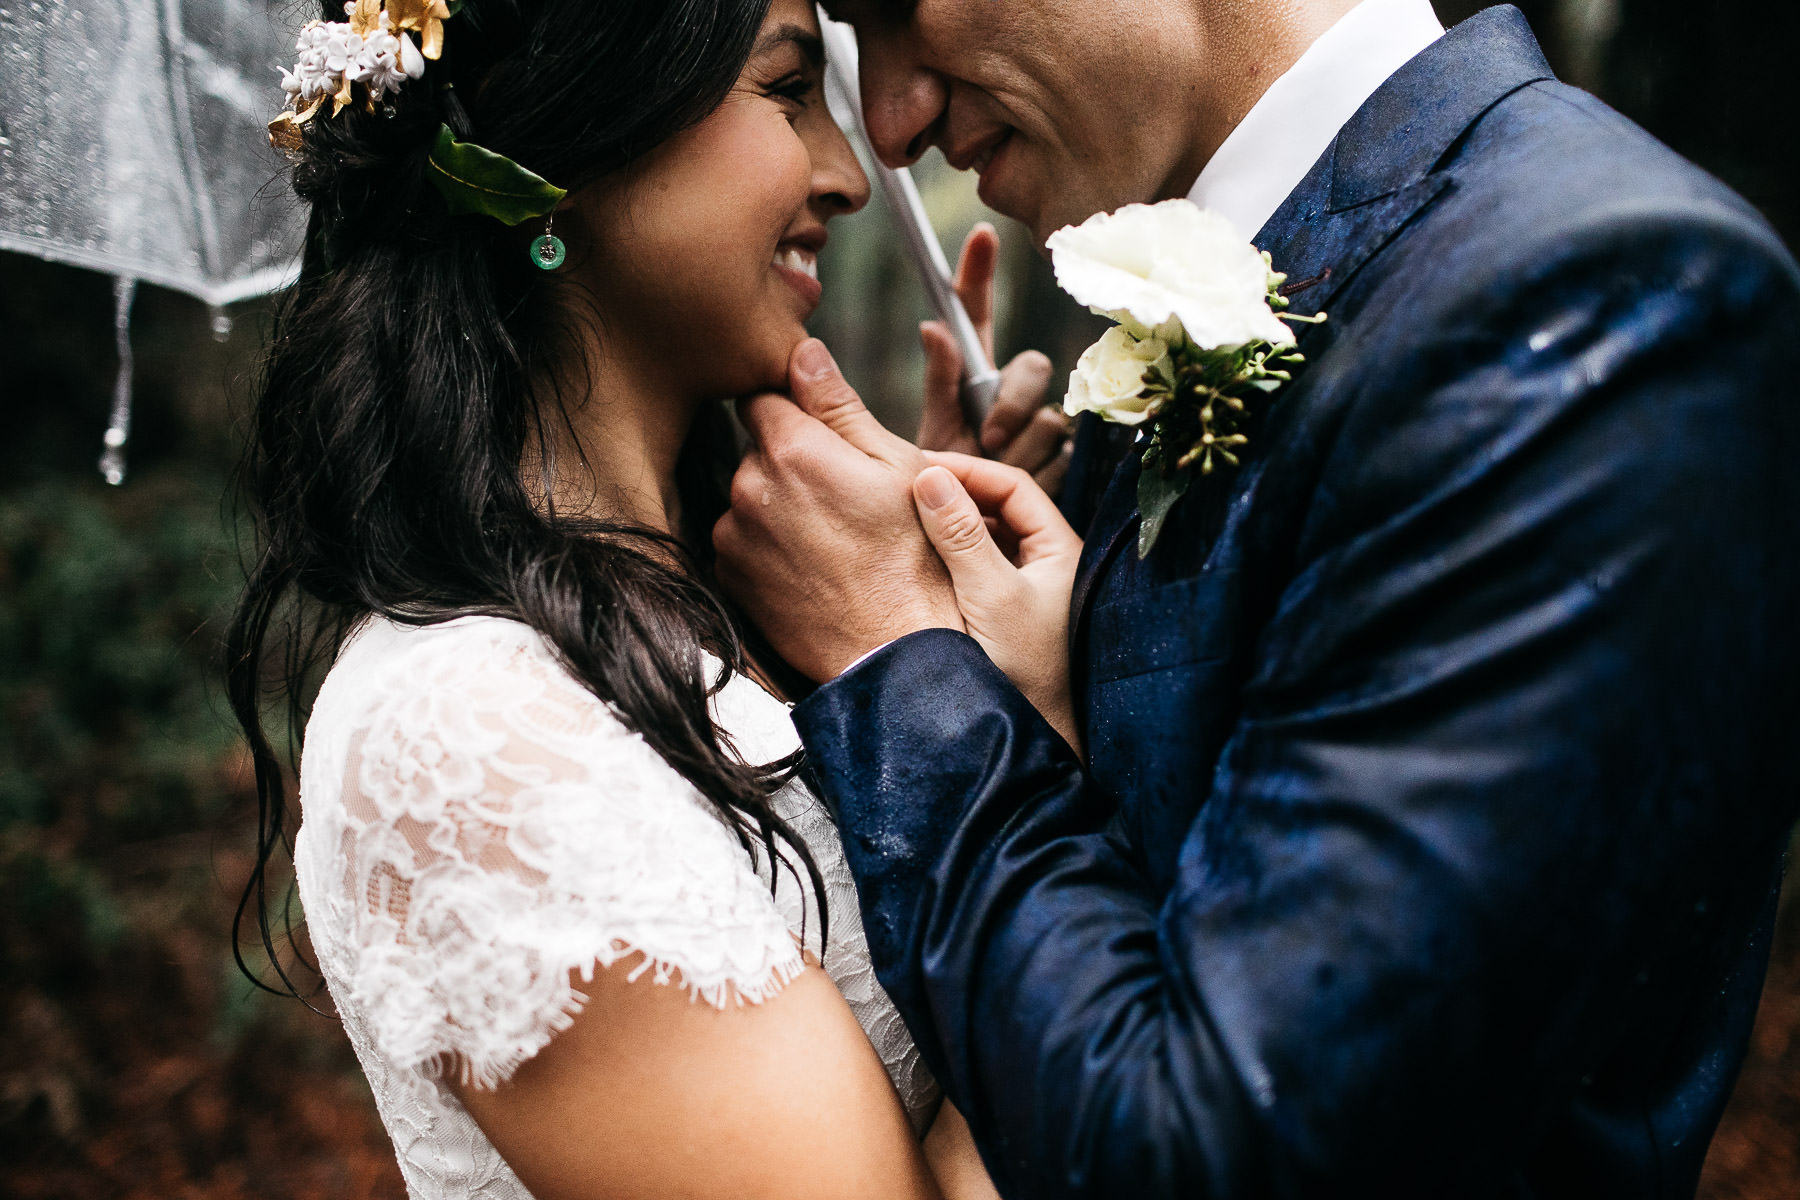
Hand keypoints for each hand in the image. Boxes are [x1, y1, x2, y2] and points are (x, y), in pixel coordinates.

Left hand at [714, 339, 964, 682]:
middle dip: (791, 461)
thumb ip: (839, 405)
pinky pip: (743, 540)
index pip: (763, 395)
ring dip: (778, 505)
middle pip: (756, 448)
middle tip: (843, 496)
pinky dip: (768, 545)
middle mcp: (749, 488)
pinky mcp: (730, 576)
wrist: (897, 654)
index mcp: (792, 450)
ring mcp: (734, 536)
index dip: (795, 410)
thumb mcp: (897, 468)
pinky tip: (812, 565)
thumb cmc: (915, 559)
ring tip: (832, 539)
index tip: (822, 435)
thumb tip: (802, 352)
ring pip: (750, 496)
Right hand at [911, 452, 1083, 750]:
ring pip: (983, 538)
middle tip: (905, 487)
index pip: (1014, 485)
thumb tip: (929, 476)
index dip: (969, 470)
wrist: (1031, 737)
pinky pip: (974, 568)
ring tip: (904, 518)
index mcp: (1059, 549)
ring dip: (946, 526)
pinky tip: (915, 559)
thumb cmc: (1025, 673)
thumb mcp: (990, 596)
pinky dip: (946, 557)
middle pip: (998, 508)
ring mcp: (1025, 589)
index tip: (922, 469)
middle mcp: (1047, 564)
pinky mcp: (1003, 614)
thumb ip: (961, 536)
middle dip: (953, 494)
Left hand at [916, 224, 1071, 493]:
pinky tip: (1016, 500)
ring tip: (991, 483)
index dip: (978, 274)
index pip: (977, 319)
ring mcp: (1041, 428)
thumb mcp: (932, 439)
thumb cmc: (940, 494)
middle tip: (986, 440)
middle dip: (1011, 404)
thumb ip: (941, 384)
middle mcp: (1011, 397)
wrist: (966, 552)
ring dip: (1016, 454)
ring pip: (1047, 420)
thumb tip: (934, 326)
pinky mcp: (1065, 463)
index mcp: (972, 381)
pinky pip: (1061, 457)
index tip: (978, 233)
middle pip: (1033, 370)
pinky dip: (1035, 480)